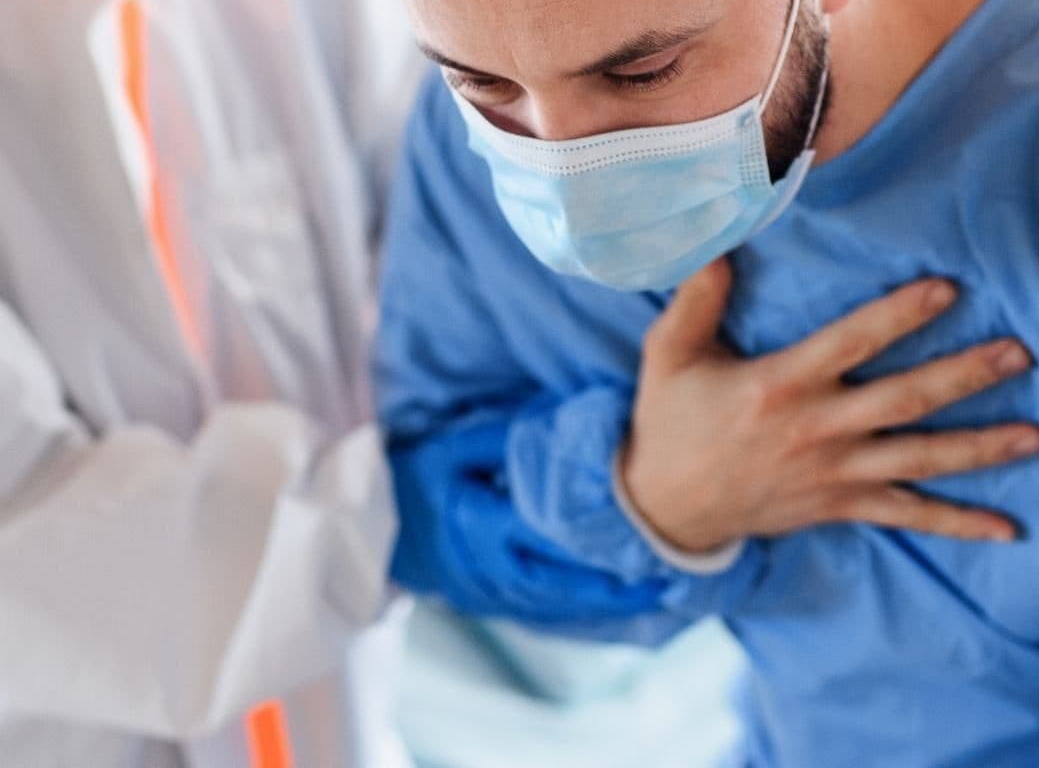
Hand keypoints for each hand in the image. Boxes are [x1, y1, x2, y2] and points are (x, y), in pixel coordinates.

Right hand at [390, 415, 666, 622]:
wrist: (374, 526)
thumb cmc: (418, 476)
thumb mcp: (453, 447)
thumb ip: (500, 439)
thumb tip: (556, 426)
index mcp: (478, 522)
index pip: (545, 530)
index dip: (593, 536)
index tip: (641, 534)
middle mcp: (485, 565)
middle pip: (559, 580)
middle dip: (612, 586)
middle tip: (665, 581)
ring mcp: (486, 590)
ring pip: (554, 603)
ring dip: (603, 604)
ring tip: (653, 596)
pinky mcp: (487, 601)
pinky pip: (539, 612)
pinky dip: (577, 611)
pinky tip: (613, 606)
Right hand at [620, 260, 1038, 553]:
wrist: (666, 507)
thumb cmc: (670, 419)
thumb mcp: (670, 354)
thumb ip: (696, 300)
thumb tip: (722, 246)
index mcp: (781, 386)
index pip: (852, 343)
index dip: (901, 315)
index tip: (948, 289)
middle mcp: (818, 432)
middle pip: (905, 401)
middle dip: (966, 376)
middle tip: (1021, 353)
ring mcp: (835, 475)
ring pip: (920, 459)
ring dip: (981, 448)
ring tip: (1038, 435)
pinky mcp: (841, 507)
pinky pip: (909, 516)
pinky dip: (959, 524)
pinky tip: (1009, 528)